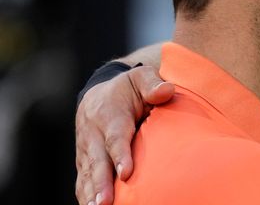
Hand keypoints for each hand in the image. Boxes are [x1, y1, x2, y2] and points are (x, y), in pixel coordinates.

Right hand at [74, 65, 173, 204]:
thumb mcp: (141, 77)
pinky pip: (82, 180)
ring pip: (87, 174)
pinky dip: (85, 194)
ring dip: (91, 193)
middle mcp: (93, 134)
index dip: (120, 155)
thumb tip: (166, 91)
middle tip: (106, 202)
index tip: (127, 173)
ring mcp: (86, 149)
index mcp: (109, 114)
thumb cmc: (129, 88)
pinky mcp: (84, 161)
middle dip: (101, 183)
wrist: (99, 92)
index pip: (115, 137)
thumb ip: (152, 84)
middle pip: (98, 161)